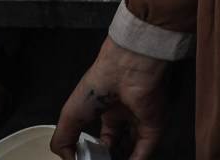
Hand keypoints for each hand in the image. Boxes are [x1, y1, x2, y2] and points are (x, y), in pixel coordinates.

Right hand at [52, 37, 170, 158]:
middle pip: (121, 143)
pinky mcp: (155, 124)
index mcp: (108, 109)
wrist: (127, 69)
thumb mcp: (70, 116)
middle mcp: (127, 114)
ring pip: (136, 148)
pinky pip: (147, 149)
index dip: (95, 151)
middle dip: (109, 158)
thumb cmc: (99, 83)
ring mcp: (142, 119)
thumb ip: (63, 141)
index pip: (104, 137)